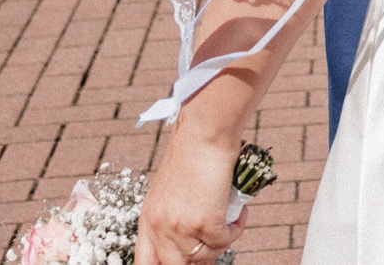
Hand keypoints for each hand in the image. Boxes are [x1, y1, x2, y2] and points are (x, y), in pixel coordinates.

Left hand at [135, 127, 246, 264]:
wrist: (204, 132)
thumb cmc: (191, 153)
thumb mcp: (170, 191)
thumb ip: (172, 218)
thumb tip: (190, 242)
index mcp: (148, 219)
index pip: (144, 263)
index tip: (181, 262)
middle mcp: (160, 227)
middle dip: (198, 261)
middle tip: (213, 243)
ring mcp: (180, 227)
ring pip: (205, 257)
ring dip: (222, 241)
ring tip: (229, 218)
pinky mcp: (205, 223)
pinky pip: (225, 241)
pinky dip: (237, 229)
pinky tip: (239, 212)